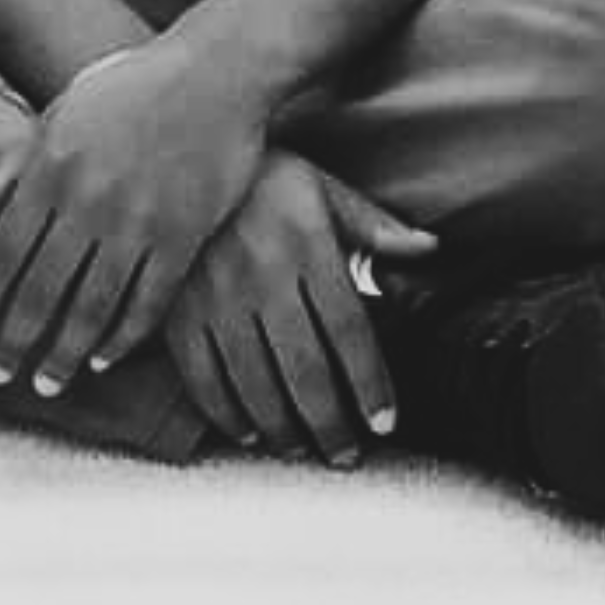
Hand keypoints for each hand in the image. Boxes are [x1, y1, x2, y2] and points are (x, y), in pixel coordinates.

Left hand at [0, 39, 268, 395]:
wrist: (216, 73)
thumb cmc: (131, 89)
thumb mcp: (60, 114)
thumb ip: (9, 169)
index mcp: (50, 167)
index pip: (3, 254)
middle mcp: (88, 200)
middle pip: (41, 291)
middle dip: (14, 341)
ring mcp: (138, 221)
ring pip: (91, 308)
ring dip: (64, 354)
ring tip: (47, 382)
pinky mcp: (184, 236)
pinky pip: (147, 303)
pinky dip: (122, 338)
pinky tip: (103, 358)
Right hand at [164, 153, 438, 466]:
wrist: (179, 152)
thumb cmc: (260, 172)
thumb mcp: (321, 186)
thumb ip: (373, 225)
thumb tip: (428, 248)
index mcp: (307, 243)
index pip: (350, 331)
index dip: (370, 384)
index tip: (383, 421)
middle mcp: (263, 274)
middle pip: (307, 369)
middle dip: (331, 423)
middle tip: (345, 452)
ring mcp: (216, 296)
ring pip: (256, 383)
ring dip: (283, 428)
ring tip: (301, 447)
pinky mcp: (176, 310)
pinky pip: (203, 377)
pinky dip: (226, 412)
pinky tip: (247, 429)